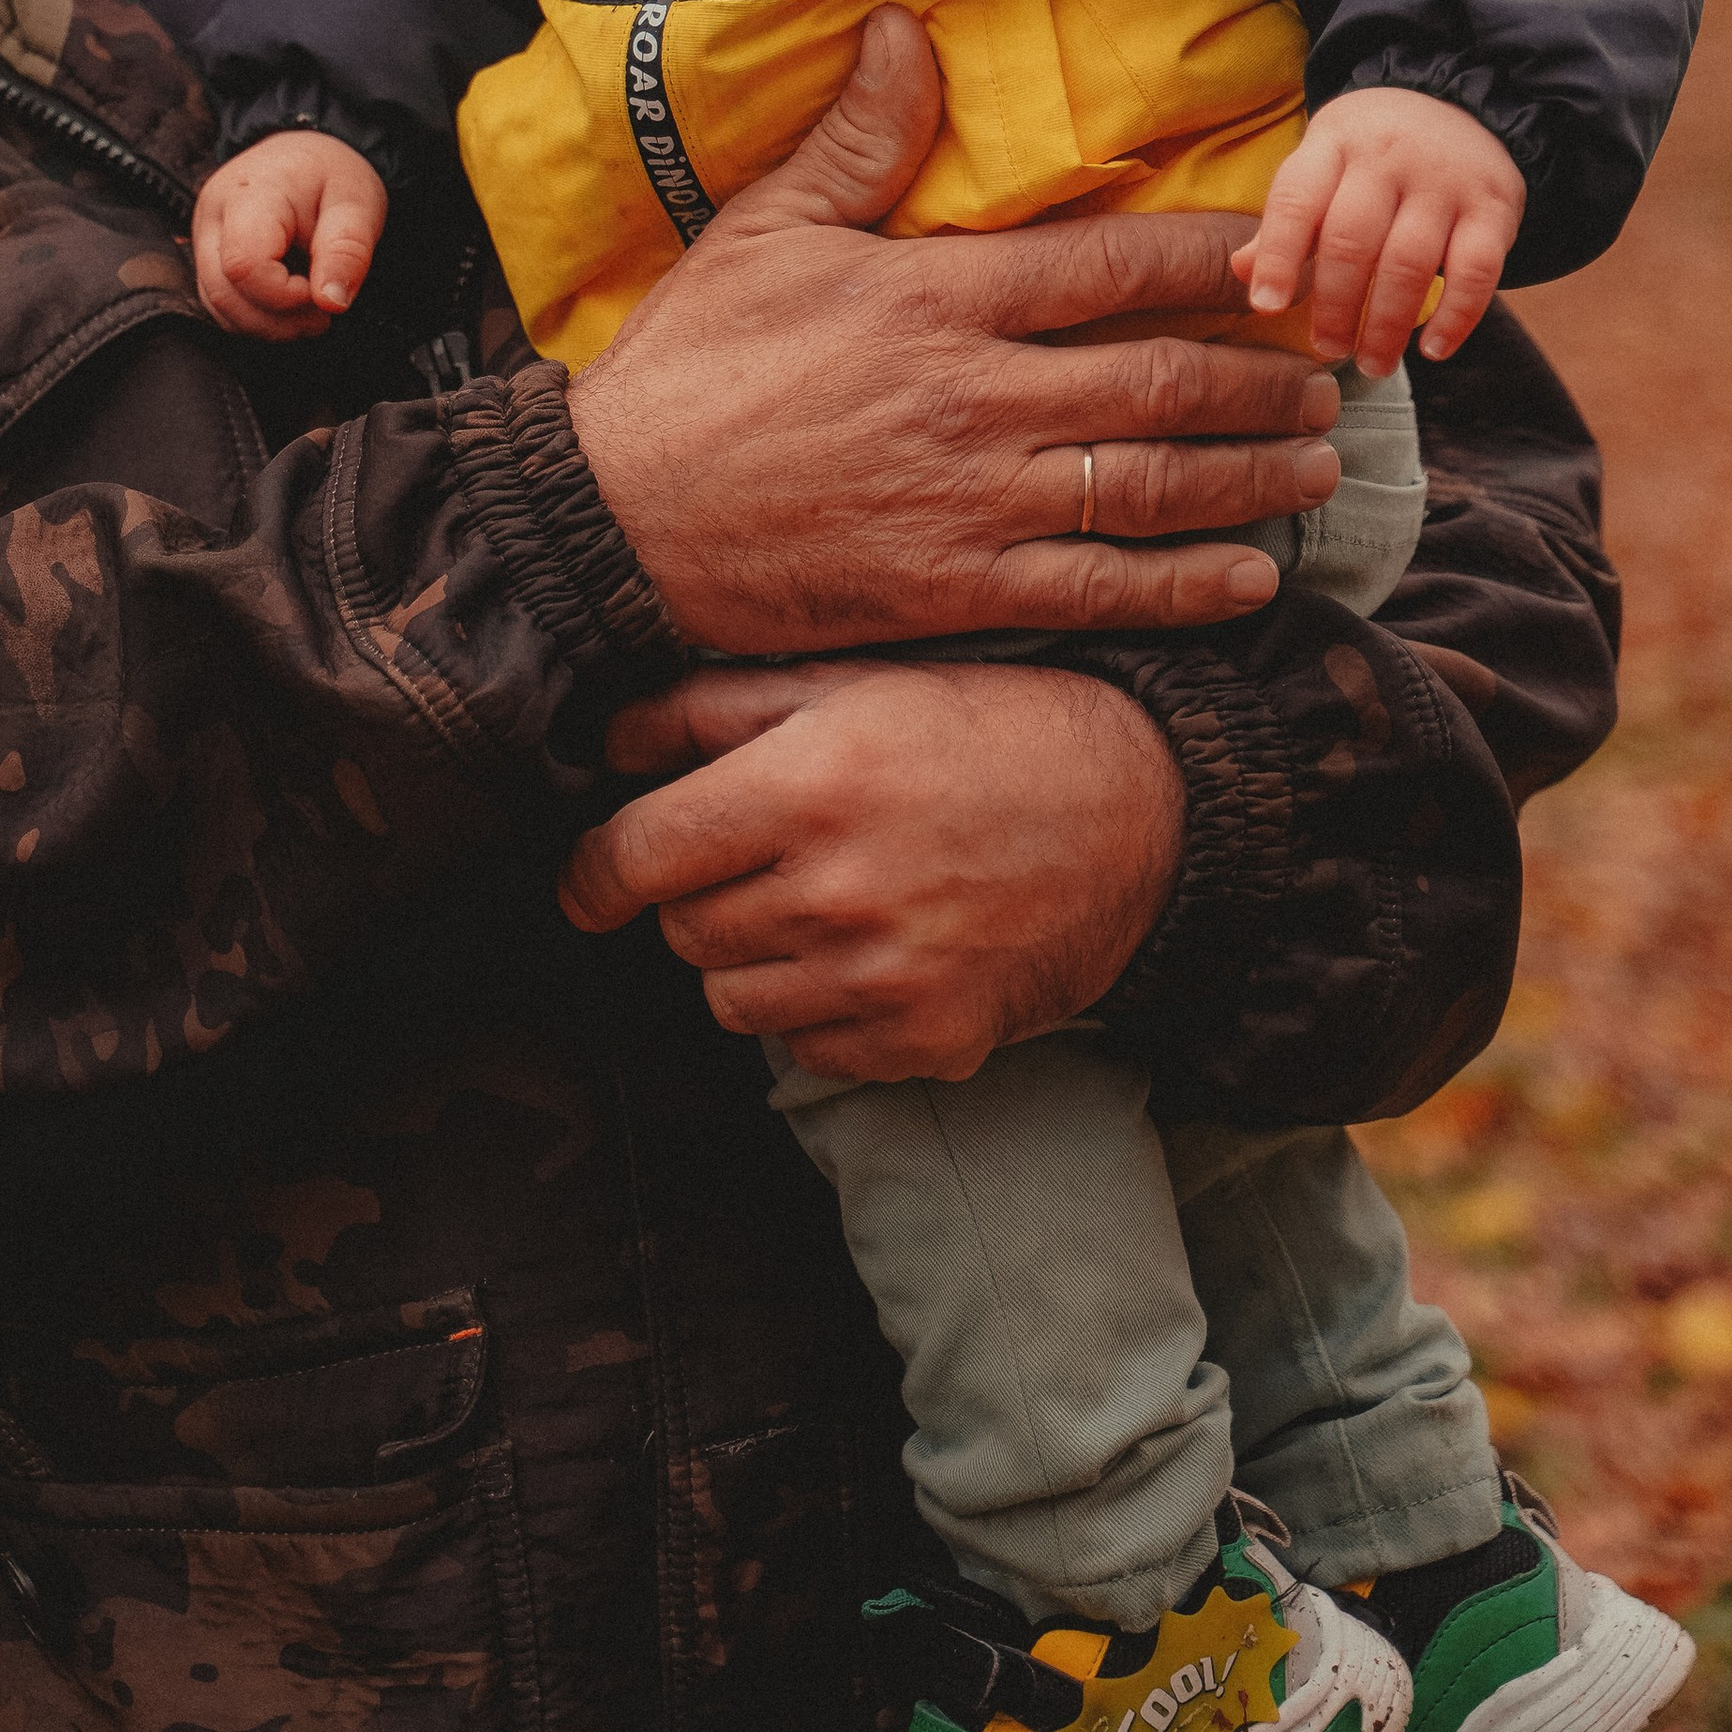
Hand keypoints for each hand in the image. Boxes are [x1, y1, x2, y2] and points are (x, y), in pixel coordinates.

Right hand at [191, 131, 388, 339]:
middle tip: (322, 314)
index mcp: (249, 195)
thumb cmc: (328, 174)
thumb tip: (331, 301)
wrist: (302, 153)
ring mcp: (203, 239)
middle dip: (278, 321)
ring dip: (267, 325)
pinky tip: (288, 307)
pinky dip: (255, 318)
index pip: (245, 265)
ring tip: (309, 312)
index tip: (323, 291)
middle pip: (224, 293)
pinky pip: (220, 303)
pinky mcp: (206, 258)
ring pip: (218, 306)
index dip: (286, 296)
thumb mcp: (356, 203)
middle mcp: (212, 218)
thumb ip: (347, 250)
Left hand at [560, 661, 1183, 1080]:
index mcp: (806, 788)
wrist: (1143, 813)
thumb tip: (603, 742)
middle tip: (759, 856)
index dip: (592, 874)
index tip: (588, 883)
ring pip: (732, 1000)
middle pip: (682, 931)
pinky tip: (871, 950)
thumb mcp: (850, 684)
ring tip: (821, 900)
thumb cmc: (987, 730)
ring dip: (752, 957)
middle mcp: (837, 891)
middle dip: (697, 896)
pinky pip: (808, 1048)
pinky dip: (817, 1010)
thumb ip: (711, 709)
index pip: (635, 859)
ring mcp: (884, 978)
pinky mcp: (926, 1040)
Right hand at [566, 5, 1343, 653]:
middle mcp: (975, 397)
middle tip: (1328, 372)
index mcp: (937, 297)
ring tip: (1314, 466)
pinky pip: (1100, 589)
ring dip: (1251, 475)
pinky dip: (1186, 587)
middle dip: (1263, 375)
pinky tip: (1247, 580)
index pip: (1114, 266)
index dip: (1217, 258)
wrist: (609, 519)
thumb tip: (905, 30)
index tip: (1280, 254)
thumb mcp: (762, 232)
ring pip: (1152, 483)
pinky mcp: (953, 590)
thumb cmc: (687, 369)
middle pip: (1163, 379)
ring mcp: (971, 500)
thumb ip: (857, 141)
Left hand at [1231, 86, 1524, 370]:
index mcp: (1333, 144)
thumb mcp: (1324, 165)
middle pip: (1352, 240)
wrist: (1463, 103)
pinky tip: (1432, 349)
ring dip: (1388, 324)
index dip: (1279, 258)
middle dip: (1335, 305)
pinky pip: (1476, 271)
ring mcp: (1445, 181)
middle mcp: (1388, 158)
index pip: (1297, 201)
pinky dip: (1456, 317)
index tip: (1267, 308)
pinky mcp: (1494, 207)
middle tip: (1327, 348)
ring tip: (1372, 363)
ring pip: (1410, 262)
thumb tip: (1241, 271)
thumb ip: (1288, 220)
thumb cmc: (1373, 155)